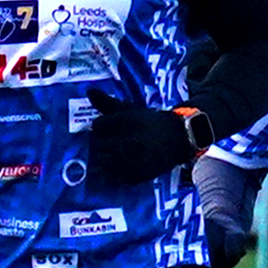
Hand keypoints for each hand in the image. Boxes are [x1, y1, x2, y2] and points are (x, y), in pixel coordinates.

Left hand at [75, 95, 196, 189]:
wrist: (178, 139)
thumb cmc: (149, 122)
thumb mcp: (130, 109)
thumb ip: (107, 102)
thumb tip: (89, 91)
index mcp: (127, 122)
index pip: (98, 125)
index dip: (100, 127)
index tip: (107, 128)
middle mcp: (129, 142)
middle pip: (98, 145)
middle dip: (101, 143)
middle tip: (111, 142)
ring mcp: (133, 161)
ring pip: (103, 162)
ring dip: (105, 158)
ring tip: (115, 153)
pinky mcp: (137, 175)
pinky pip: (114, 176)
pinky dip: (114, 172)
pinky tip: (122, 164)